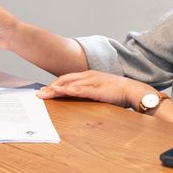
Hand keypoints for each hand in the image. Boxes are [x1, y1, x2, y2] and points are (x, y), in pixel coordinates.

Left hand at [36, 71, 150, 109]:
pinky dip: (67, 90)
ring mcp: (92, 81)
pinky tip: (58, 92)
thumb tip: (79, 98)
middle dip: (50, 87)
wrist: (134, 90)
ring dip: (54, 89)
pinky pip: (79, 90)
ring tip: (43, 95)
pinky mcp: (96, 89)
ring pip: (68, 84)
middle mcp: (88, 76)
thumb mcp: (101, 89)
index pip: (67, 78)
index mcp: (89, 75)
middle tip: (38, 95)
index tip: (45, 91)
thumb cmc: (118, 92)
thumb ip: (90, 92)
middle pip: (64, 80)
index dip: (55, 84)